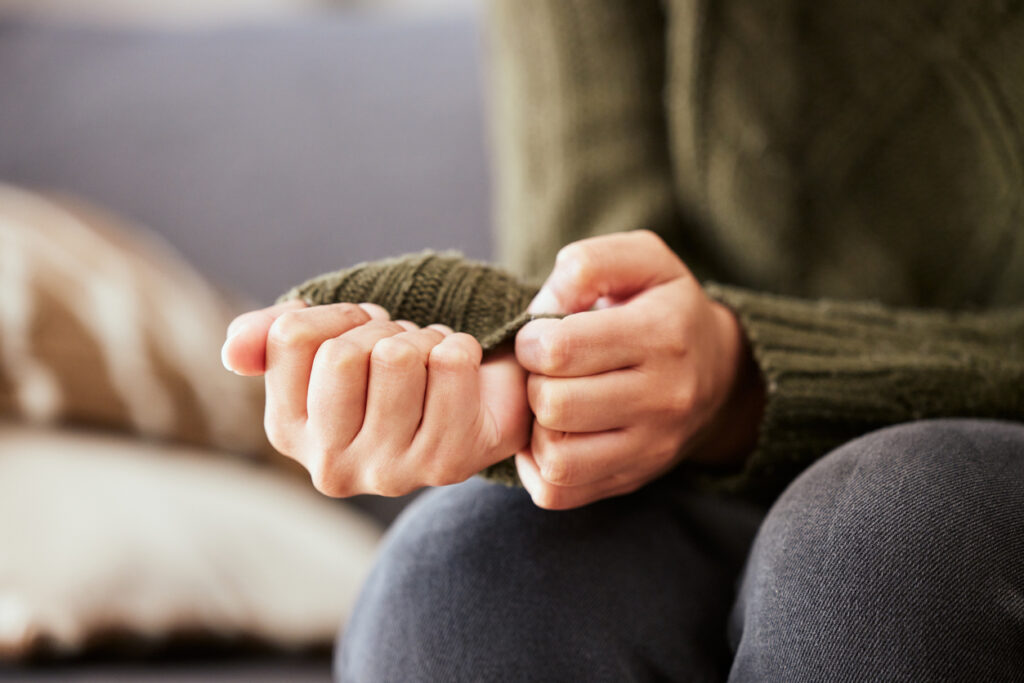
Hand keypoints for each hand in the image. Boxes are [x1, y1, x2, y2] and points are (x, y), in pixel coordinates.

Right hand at [221, 300, 530, 496]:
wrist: (478, 401)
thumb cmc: (394, 370)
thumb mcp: (327, 344)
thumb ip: (270, 337)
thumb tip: (234, 350)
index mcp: (288, 432)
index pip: (293, 336)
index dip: (340, 316)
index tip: (363, 332)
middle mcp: (329, 466)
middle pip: (343, 354)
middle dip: (382, 331)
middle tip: (401, 350)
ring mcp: (388, 473)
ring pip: (398, 356)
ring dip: (423, 339)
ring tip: (429, 362)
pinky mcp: (446, 464)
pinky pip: (451, 362)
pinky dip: (460, 347)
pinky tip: (459, 374)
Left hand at [514, 230, 763, 508]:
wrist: (720, 373)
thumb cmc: (664, 307)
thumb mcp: (641, 261)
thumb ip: (588, 264)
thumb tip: (544, 309)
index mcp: (662, 334)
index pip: (562, 349)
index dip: (531, 339)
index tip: (541, 336)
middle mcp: (664, 398)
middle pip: (554, 405)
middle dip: (533, 382)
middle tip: (544, 371)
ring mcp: (652, 447)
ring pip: (556, 456)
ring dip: (536, 428)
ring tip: (548, 403)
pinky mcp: (634, 480)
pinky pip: (559, 491)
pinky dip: (538, 467)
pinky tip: (549, 436)